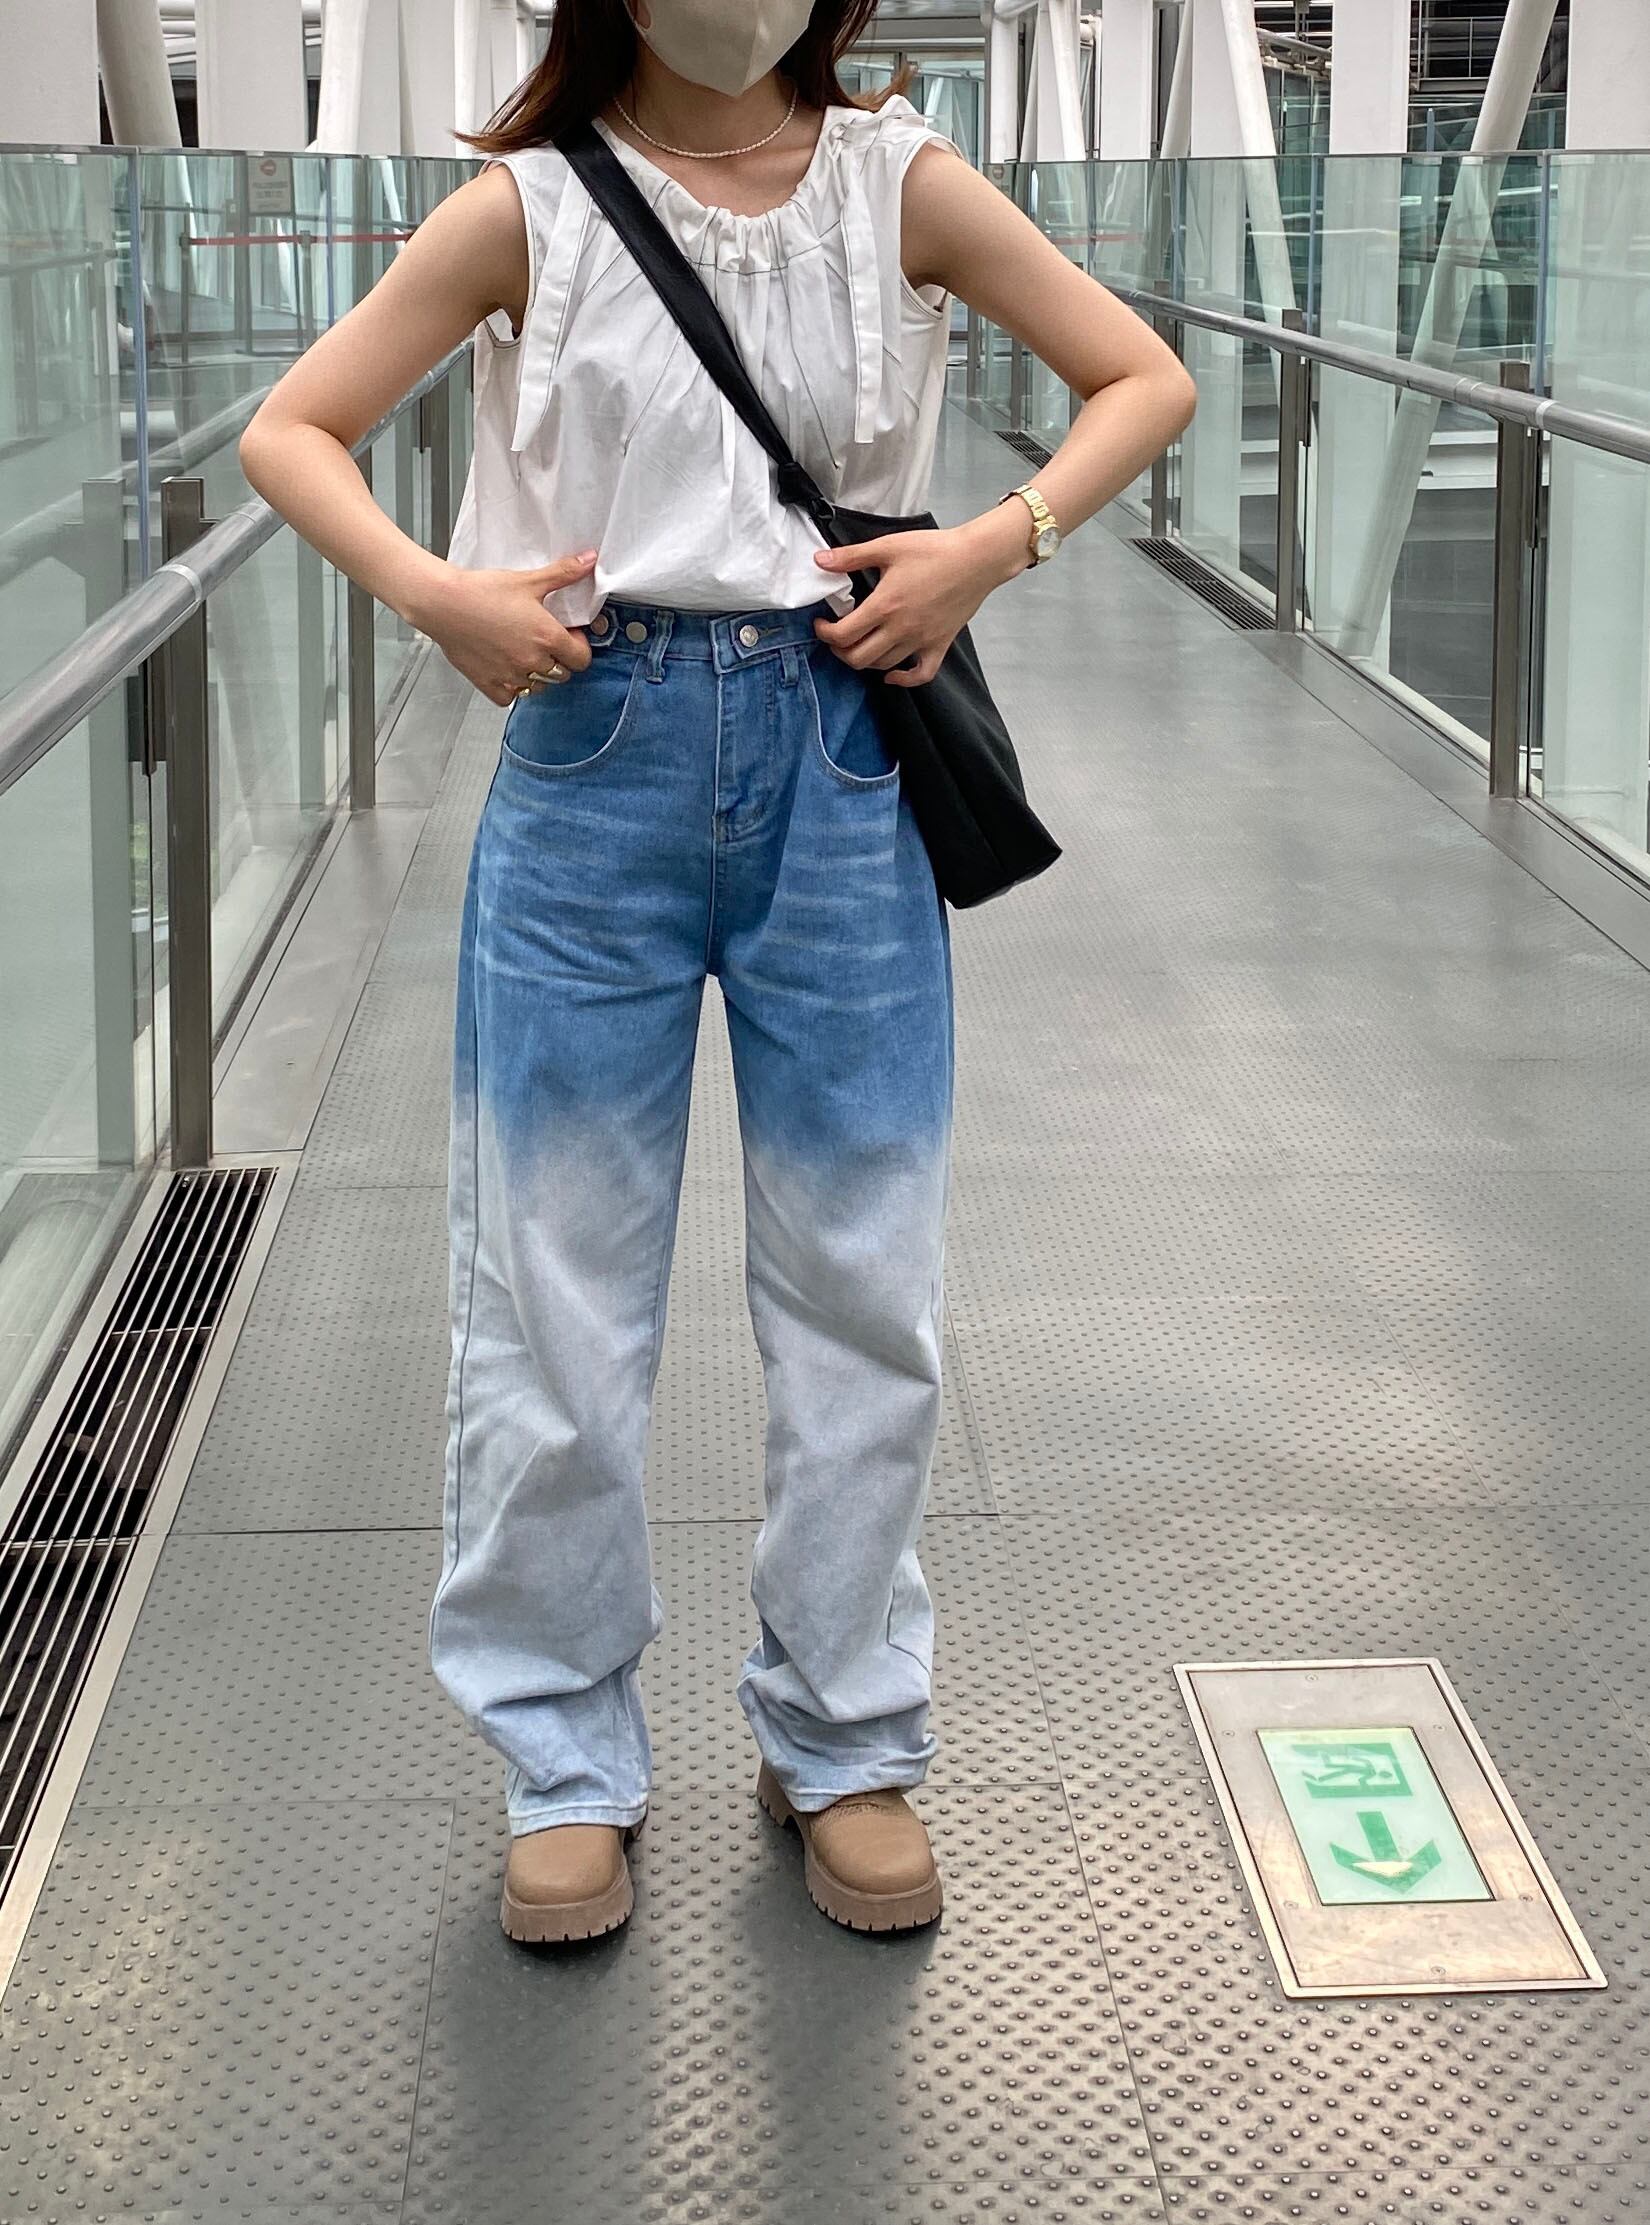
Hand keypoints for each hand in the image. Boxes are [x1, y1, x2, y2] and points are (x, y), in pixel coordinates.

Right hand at [413, 549, 599, 705]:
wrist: (442, 602)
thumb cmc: (481, 591)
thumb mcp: (528, 580)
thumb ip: (564, 573)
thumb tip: (589, 560)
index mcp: (547, 637)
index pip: (582, 659)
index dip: (578, 646)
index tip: (568, 634)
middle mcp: (532, 661)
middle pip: (563, 674)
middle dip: (559, 659)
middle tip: (544, 640)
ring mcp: (511, 676)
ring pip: (539, 687)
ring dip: (537, 674)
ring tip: (524, 652)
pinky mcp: (489, 684)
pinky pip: (510, 698)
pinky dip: (511, 688)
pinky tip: (505, 668)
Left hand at [811, 509, 1029, 686]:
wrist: (977, 558)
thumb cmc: (935, 549)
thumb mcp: (888, 546)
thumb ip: (851, 557)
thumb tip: (820, 561)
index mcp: (884, 605)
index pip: (843, 634)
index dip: (824, 633)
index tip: (821, 624)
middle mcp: (901, 629)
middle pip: (858, 658)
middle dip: (840, 651)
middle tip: (836, 637)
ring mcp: (921, 641)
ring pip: (883, 666)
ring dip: (864, 660)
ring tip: (859, 645)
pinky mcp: (939, 645)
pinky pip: (921, 675)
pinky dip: (903, 680)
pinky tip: (891, 674)